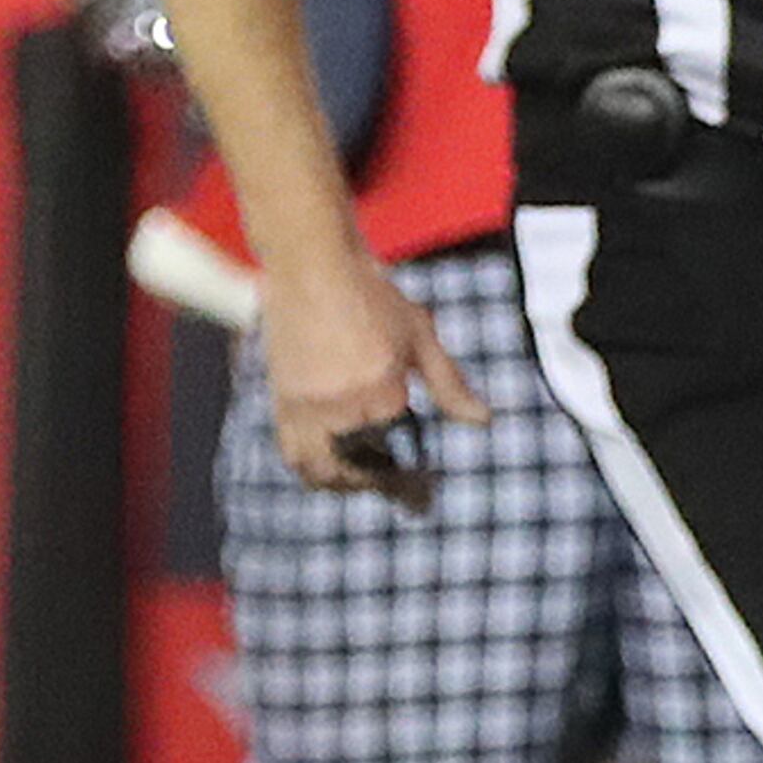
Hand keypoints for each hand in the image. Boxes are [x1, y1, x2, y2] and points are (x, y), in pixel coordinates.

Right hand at [262, 247, 490, 503]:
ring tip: (361, 481)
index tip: (422, 499)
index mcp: (382, 391)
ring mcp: (305, 404)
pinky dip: (309, 467)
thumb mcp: (421, 336)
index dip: (409, 483)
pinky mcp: (280, 397)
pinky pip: (291, 450)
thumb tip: (483, 421)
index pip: (398, 455)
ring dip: (340, 483)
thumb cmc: (373, 295)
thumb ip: (450, 384)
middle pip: (355, 470)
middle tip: (395, 488)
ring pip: (317, 468)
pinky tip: (329, 464)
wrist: (313, 264)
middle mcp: (341, 405)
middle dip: (375, 485)